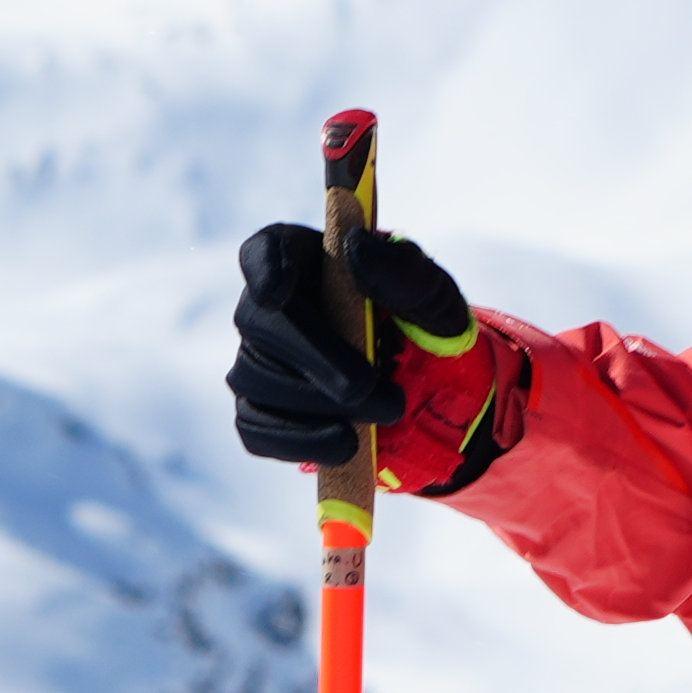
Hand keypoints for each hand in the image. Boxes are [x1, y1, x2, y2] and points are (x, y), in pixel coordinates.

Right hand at [228, 223, 513, 485]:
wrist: (430, 392)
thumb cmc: (424, 327)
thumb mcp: (433, 297)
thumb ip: (402, 271)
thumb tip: (355, 248)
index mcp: (308, 260)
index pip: (264, 250)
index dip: (263, 269)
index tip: (278, 292)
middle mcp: (270, 307)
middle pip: (259, 323)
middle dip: (314, 357)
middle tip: (366, 386)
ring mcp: (258, 360)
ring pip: (257, 380)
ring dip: (321, 404)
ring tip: (388, 412)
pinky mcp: (261, 411)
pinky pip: (257, 430)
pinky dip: (302, 441)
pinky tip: (347, 444)